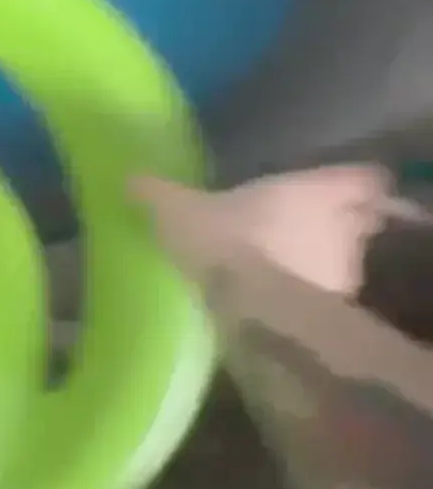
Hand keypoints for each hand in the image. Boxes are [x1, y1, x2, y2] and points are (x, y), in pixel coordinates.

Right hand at [132, 166, 428, 296]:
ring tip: (290, 267)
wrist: (250, 309)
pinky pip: (328, 296)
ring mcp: (342, 270)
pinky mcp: (333, 311)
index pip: (360, 177)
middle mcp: (340, 225)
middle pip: (358, 219)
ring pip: (345, 259)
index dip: (350, 182)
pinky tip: (284, 301)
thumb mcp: (179, 211)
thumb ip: (158, 193)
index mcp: (312, 190)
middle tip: (306, 226)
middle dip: (339, 223)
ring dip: (324, 260)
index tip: (335, 187)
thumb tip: (129, 177)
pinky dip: (313, 295)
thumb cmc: (223, 241)